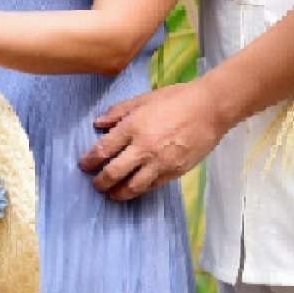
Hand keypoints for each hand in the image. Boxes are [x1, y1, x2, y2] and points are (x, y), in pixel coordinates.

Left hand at [79, 75, 225, 200]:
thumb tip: (98, 123)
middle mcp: (143, 148)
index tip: (83, 165)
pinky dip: (139, 189)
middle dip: (100, 181)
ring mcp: (159, 163)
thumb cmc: (177, 98)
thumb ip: (119, 112)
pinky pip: (151, 186)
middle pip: (113, 172)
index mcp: (133, 126)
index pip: (104, 149)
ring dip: (117, 193)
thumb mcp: (144, 98)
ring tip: (111, 194)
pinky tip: (134, 189)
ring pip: (132, 186)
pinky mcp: (173, 173)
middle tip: (95, 184)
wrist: (209, 109)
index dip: (90, 160)